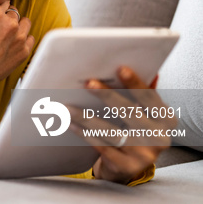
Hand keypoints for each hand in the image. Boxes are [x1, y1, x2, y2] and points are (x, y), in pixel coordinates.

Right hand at [0, 0, 34, 88]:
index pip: (3, 0)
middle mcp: (9, 23)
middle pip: (13, 11)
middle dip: (5, 17)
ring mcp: (19, 38)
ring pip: (24, 22)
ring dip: (16, 27)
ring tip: (2, 37)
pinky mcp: (24, 51)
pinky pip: (30, 38)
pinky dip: (22, 41)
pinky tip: (8, 46)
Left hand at [70, 67, 173, 183]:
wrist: (127, 166)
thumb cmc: (132, 129)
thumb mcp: (142, 112)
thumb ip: (141, 92)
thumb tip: (137, 67)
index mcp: (166, 119)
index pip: (149, 97)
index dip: (135, 83)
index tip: (120, 68)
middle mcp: (159, 137)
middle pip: (129, 112)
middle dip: (108, 96)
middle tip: (88, 83)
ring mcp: (144, 154)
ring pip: (111, 131)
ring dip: (87, 118)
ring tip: (68, 106)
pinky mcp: (127, 167)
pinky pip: (101, 147)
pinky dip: (85, 134)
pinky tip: (71, 124)